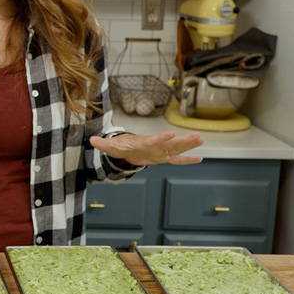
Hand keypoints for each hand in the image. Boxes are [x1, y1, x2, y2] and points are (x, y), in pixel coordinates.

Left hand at [89, 130, 203, 166]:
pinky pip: (176, 160)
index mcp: (142, 142)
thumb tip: (92, 140)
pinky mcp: (162, 158)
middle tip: (197, 136)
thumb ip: (103, 144)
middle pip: (170, 144)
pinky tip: (199, 158)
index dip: (161, 138)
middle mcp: (154, 146)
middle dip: (183, 141)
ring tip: (201, 140)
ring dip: (188, 146)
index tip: (171, 134)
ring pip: (176, 149)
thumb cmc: (119, 146)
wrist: (125, 148)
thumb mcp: (110, 146)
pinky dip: (187, 160)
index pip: (153, 139)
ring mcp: (160, 151)